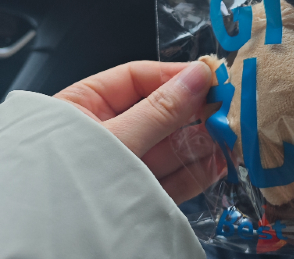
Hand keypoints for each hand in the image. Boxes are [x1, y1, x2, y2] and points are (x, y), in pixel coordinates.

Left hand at [55, 61, 225, 204]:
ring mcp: (124, 167)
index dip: (175, 75)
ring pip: (169, 146)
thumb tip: (200, 74)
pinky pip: (172, 178)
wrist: (42, 251)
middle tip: (228, 107)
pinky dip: (197, 170)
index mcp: (86, 107)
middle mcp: (107, 134)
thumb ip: (161, 109)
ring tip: (231, 135)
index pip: (137, 78)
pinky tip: (220, 161)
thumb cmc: (65, 181)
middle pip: (160, 113)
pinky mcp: (139, 196)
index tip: (210, 76)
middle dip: (195, 112)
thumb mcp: (116, 139)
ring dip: (202, 141)